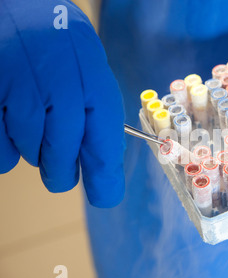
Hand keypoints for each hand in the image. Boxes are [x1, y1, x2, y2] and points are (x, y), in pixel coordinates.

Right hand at [0, 0, 124, 207]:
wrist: (19, 6)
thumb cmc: (60, 48)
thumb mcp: (90, 72)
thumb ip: (98, 116)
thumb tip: (104, 165)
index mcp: (93, 81)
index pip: (104, 140)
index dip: (104, 174)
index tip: (105, 197)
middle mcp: (60, 86)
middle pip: (62, 157)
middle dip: (63, 171)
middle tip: (62, 173)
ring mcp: (20, 89)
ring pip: (29, 153)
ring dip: (34, 149)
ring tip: (34, 119)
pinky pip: (0, 150)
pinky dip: (6, 147)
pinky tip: (11, 121)